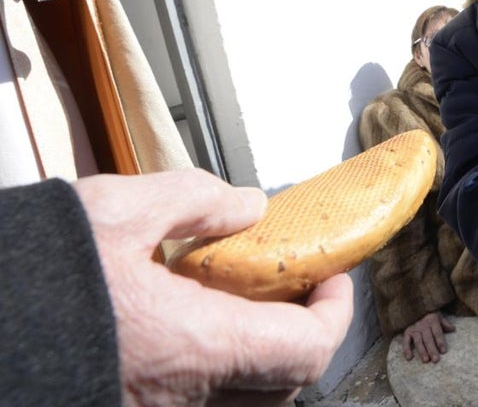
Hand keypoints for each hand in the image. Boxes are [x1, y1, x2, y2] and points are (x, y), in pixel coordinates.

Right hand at [74, 169, 352, 406]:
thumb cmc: (31, 273)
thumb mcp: (115, 211)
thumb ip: (196, 202)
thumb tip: (249, 205)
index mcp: (194, 346)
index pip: (306, 351)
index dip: (334, 314)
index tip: (332, 276)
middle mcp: (180, 398)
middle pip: (282, 386)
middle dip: (301, 334)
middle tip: (293, 286)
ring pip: (239, 401)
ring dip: (258, 357)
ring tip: (241, 302)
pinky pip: (192, 401)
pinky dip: (211, 370)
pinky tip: (185, 326)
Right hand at [402, 311, 455, 362]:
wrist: (414, 307)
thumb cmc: (430, 315)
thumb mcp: (439, 316)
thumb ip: (445, 324)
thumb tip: (453, 329)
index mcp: (432, 320)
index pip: (437, 332)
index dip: (440, 342)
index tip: (443, 351)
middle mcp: (423, 324)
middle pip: (428, 339)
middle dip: (432, 349)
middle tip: (435, 360)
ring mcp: (414, 328)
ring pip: (418, 341)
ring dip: (422, 351)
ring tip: (426, 360)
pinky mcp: (407, 332)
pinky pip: (406, 341)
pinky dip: (406, 349)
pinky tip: (409, 358)